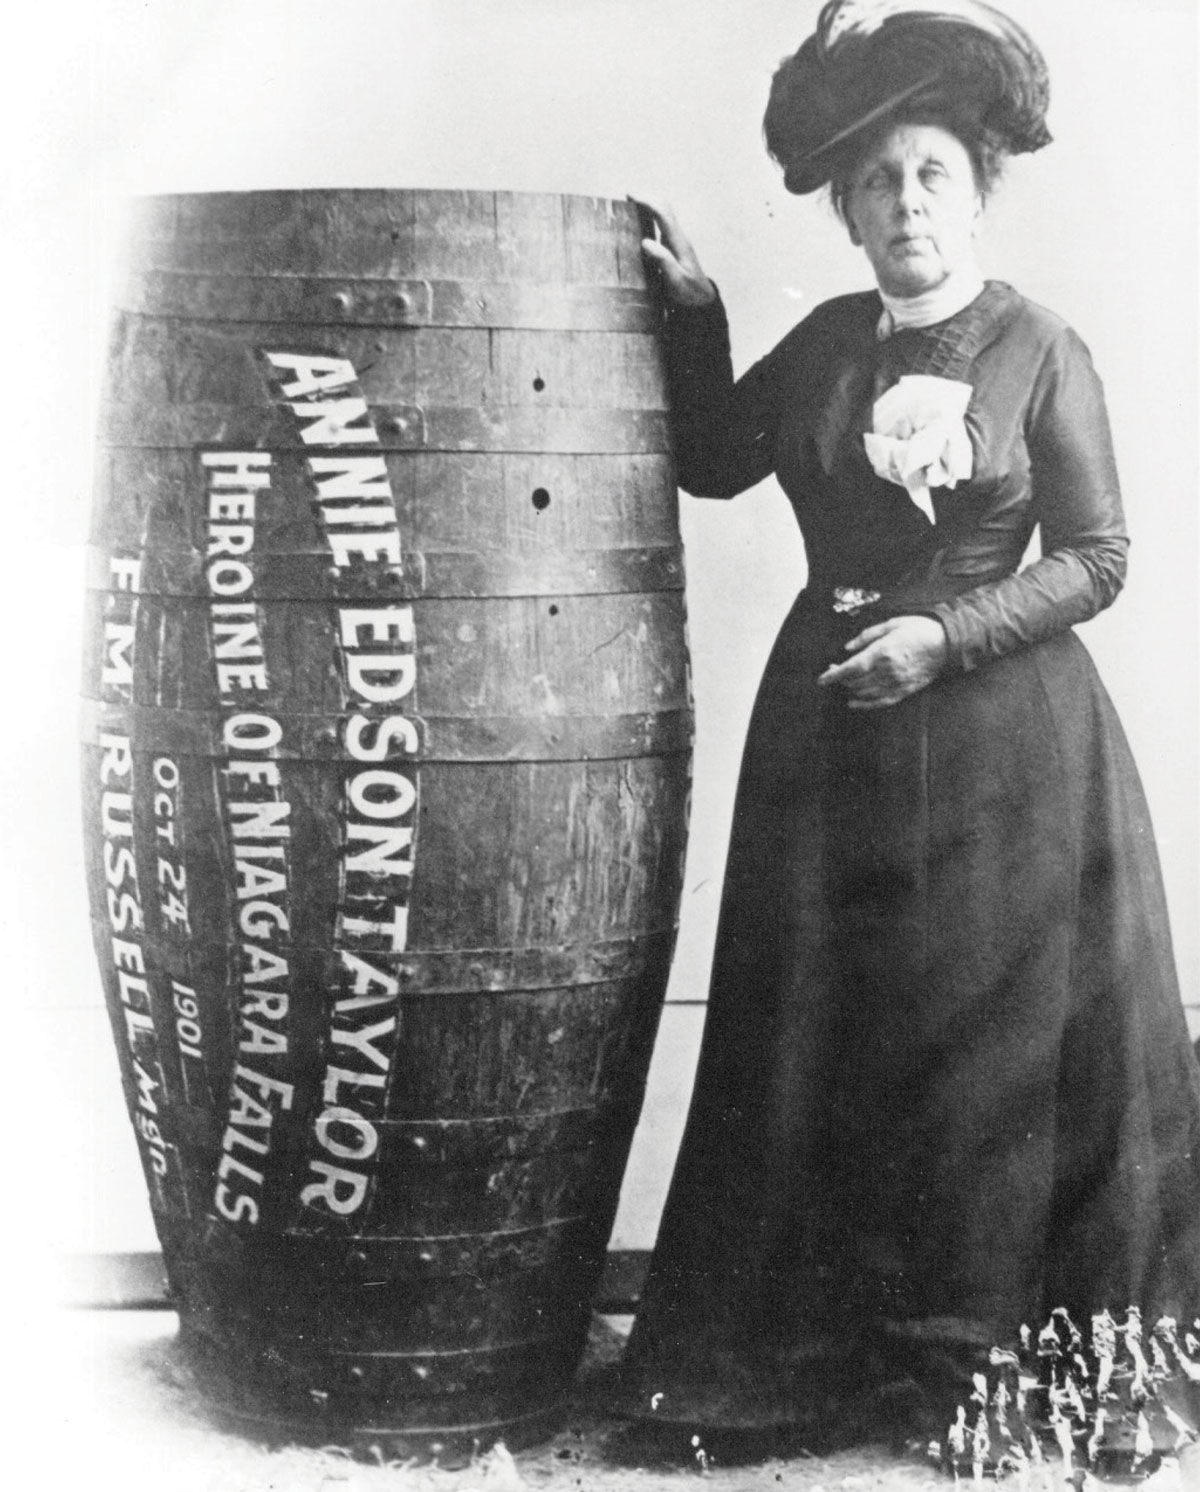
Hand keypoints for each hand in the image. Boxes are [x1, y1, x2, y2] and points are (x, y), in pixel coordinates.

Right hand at [627, 197, 716, 308]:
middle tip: (628, 196)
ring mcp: (676, 240)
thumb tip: (645, 242)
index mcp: (678, 242)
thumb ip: (662, 260)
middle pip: (665, 207)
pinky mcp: (673, 246)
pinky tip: (638, 222)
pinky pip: (661, 224)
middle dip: (648, 198)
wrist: (701, 299)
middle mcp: (678, 237)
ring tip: (630, 206)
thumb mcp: (675, 280)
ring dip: (649, 206)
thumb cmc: (688, 291)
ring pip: (663, 214)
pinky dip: (650, 217)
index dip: (647, 202)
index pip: (663, 214)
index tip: (631, 196)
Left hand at [817, 615, 947, 709]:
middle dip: (840, 679)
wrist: (947, 643)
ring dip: (850, 690)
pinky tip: (853, 702)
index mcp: (883, 652)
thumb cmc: (919, 629)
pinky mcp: (904, 691)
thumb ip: (867, 636)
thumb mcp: (891, 624)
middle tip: (834, 671)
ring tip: (843, 683)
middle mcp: (887, 671)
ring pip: (865, 693)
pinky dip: (864, 704)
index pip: (851, 668)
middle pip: (855, 682)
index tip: (821, 679)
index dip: (833, 675)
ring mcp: (896, 683)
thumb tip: (848, 648)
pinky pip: (880, 702)